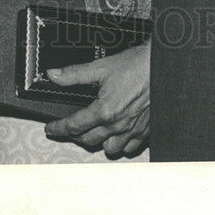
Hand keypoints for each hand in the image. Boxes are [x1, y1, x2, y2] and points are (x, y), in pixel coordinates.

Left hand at [44, 41, 149, 157]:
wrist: (163, 65)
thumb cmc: (136, 65)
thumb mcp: (101, 66)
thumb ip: (74, 74)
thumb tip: (54, 75)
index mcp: (104, 111)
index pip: (73, 125)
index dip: (58, 127)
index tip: (51, 128)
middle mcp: (117, 125)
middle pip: (88, 140)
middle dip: (76, 134)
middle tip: (72, 127)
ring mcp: (132, 130)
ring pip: (109, 149)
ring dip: (99, 142)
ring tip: (96, 131)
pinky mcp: (145, 130)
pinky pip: (130, 148)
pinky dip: (122, 144)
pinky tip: (119, 134)